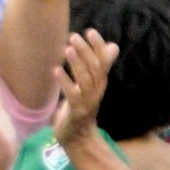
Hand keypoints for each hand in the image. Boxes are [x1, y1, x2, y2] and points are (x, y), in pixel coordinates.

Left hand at [54, 25, 116, 144]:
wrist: (78, 137)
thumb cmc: (82, 107)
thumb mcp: (92, 84)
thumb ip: (101, 65)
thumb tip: (113, 46)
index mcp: (101, 82)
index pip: (103, 61)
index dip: (98, 46)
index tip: (90, 31)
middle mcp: (97, 91)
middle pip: (94, 68)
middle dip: (85, 51)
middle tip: (73, 36)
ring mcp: (87, 102)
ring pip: (85, 80)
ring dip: (76, 63)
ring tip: (67, 49)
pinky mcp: (76, 111)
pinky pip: (72, 94)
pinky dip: (64, 81)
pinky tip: (56, 70)